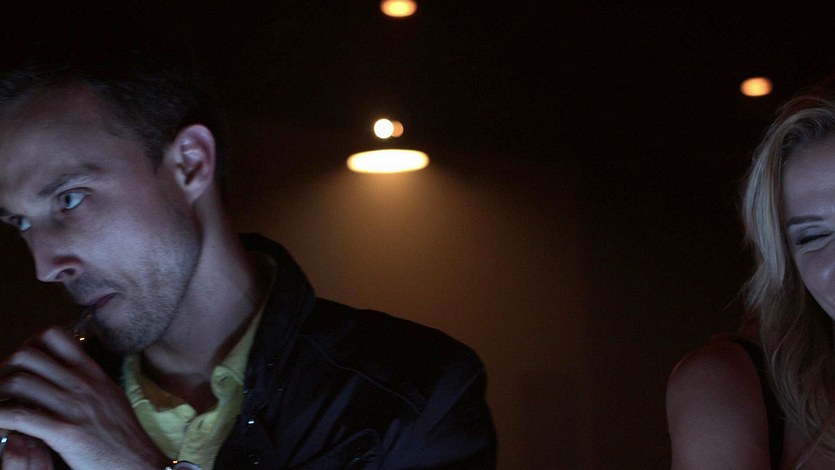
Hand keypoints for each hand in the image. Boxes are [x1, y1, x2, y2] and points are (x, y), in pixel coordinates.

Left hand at [0, 326, 166, 468]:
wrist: (138, 462)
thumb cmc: (124, 436)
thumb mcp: (111, 397)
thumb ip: (89, 382)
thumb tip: (70, 372)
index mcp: (92, 373)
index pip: (54, 336)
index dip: (29, 344)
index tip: (22, 365)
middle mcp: (82, 384)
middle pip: (27, 355)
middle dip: (5, 369)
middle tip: (4, 388)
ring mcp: (73, 406)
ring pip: (18, 382)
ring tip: (0, 406)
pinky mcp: (65, 432)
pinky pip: (20, 417)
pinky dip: (0, 417)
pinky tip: (1, 425)